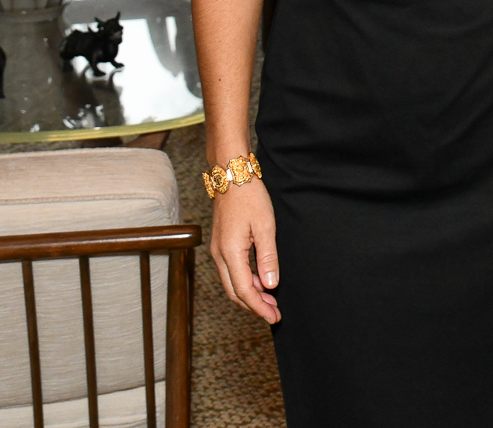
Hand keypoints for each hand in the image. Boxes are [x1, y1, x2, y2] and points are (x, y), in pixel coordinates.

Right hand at [209, 181, 280, 322]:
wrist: (232, 176)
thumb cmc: (250, 197)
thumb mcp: (266, 226)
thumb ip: (267, 257)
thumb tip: (270, 285)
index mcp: (230, 252)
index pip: (244, 290)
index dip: (259, 307)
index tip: (274, 317)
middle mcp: (220, 255)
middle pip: (234, 292)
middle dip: (254, 306)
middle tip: (274, 314)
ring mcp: (218, 250)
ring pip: (232, 283)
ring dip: (250, 294)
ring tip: (271, 300)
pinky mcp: (221, 245)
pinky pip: (231, 271)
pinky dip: (246, 281)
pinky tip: (261, 281)